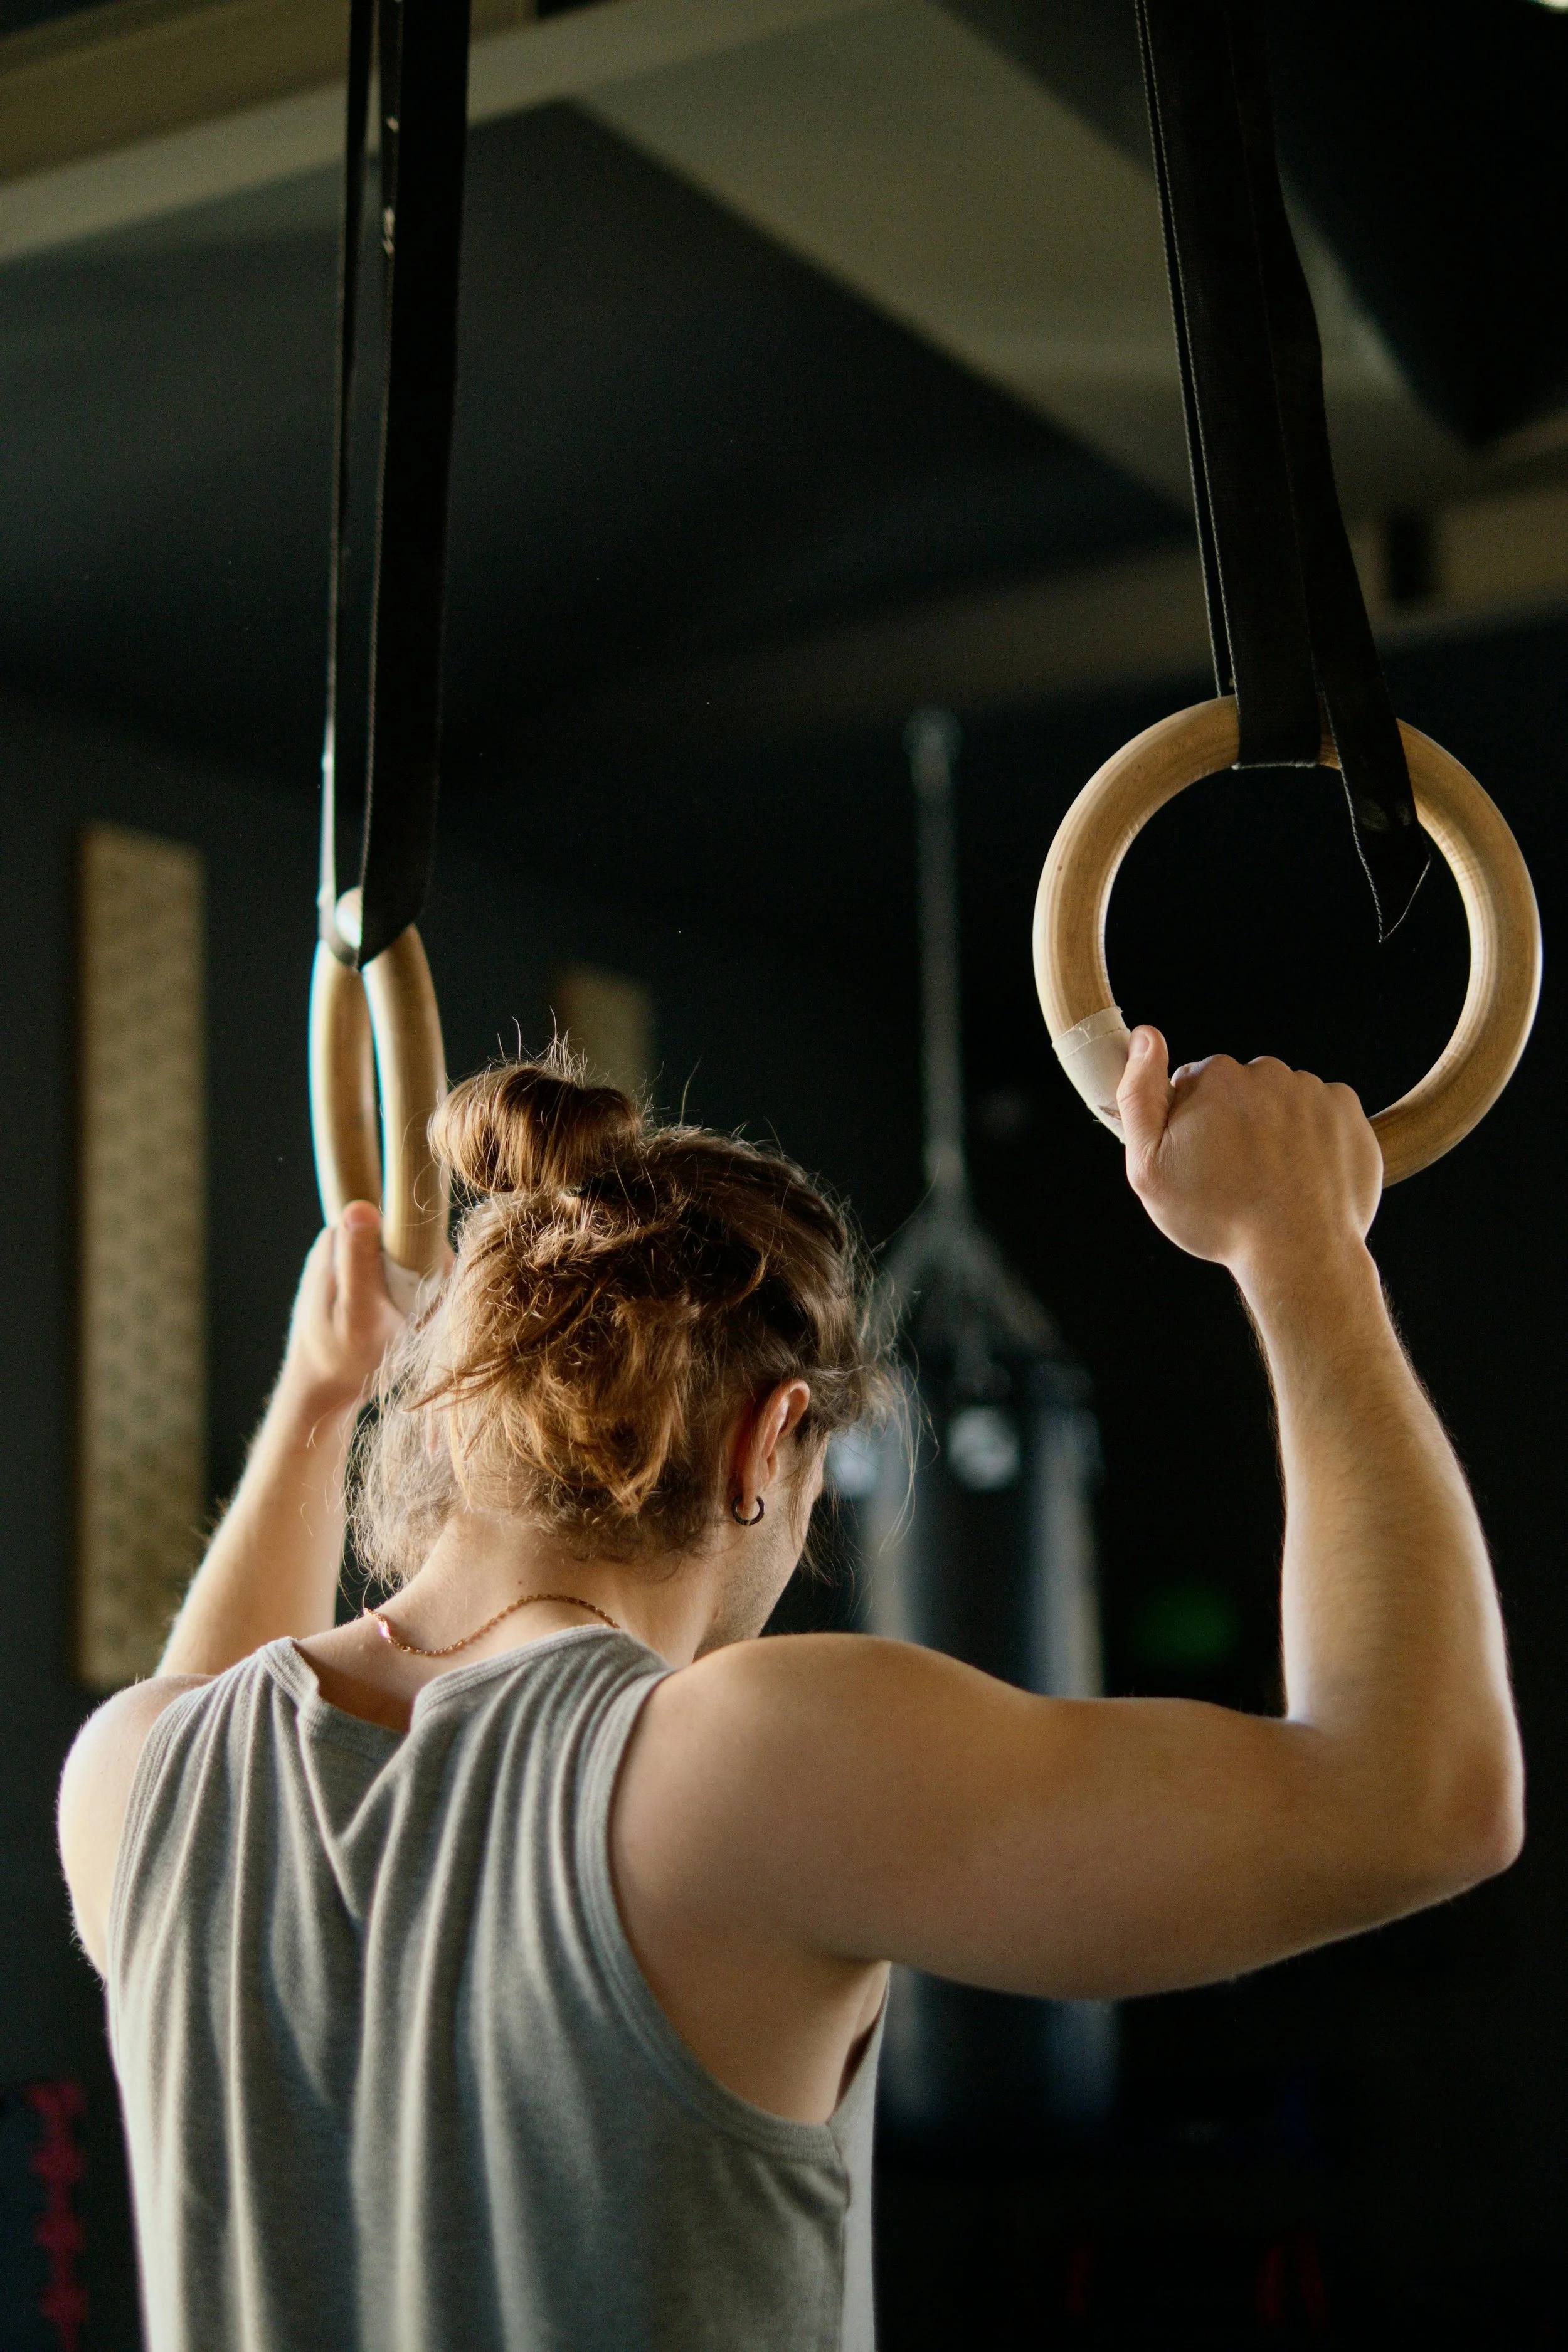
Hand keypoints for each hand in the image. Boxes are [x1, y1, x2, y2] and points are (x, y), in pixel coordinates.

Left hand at [279, 1202, 406, 1416]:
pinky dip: (409, 1299)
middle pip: (407, 1239)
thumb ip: (359, 1260)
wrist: (322, 1393)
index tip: (419, 1292)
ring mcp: (351, 1260)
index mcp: (336, 1240)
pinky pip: (401, 1276)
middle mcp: (341, 1241)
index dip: (422, 1253)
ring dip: (418, 1290)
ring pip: (407, 1259)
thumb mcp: (355, 1312)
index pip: (400, 1222)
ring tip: (406, 1323)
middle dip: (421, 1274)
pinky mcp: (360, 1278)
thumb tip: (359, 1206)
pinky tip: (399, 1324)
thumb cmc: (341, 1359)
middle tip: (414, 1315)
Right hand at [1117, 1027, 1381, 1282]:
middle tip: (1237, 1174)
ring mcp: (1312, 1090)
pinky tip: (1304, 1171)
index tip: (1201, 1159)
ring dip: (1276, 1127)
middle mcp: (1266, 1072)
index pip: (1194, 1083)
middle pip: (1241, 1088)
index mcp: (1215, 1077)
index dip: (1191, 1122)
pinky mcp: (1348, 1111)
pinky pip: (1323, 1111)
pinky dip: (1314, 1134)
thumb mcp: (1150, 1167)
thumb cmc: (1218, 1217)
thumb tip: (1146, 1036)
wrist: (1300, 1253)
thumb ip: (1138, 1096)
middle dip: (1236, 1120)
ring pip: (1283, 1100)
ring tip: (1274, 1178)